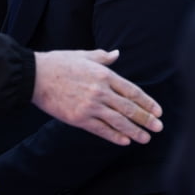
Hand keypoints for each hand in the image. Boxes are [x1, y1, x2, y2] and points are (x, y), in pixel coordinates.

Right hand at [32, 49, 162, 144]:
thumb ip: (102, 57)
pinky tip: (125, 141)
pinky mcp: (79, 118)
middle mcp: (100, 91)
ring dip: (134, 131)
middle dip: (146, 119)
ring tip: (146, 138)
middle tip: (158, 127)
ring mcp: (90, 106)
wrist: (36, 76)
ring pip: (118, 121)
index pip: (132, 91)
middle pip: (129, 108)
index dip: (147, 102)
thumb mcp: (83, 55)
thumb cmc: (59, 63)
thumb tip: (117, 54)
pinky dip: (114, 136)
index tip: (158, 111)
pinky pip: (101, 130)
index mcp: (104, 74)